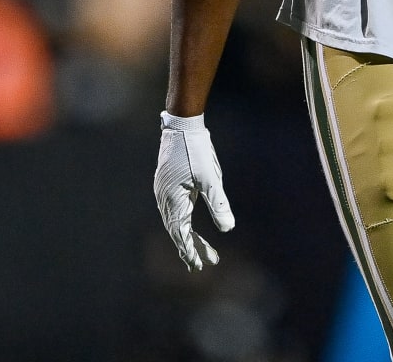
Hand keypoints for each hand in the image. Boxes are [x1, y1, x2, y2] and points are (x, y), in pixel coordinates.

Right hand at [154, 112, 234, 269]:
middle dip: (192, 247)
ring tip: (200, 251)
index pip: (180, 233)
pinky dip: (182, 223)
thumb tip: (228, 228)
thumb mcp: (211, 179)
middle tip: (208, 263)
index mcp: (173, 200)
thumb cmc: (197, 151)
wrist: (182, 125)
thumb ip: (218, 204)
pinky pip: (173, 210)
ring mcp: (164, 191)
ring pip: (174, 221)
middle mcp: (164, 198)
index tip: (199, 266)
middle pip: (177, 230)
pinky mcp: (167, 184)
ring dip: (187, 236)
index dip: (190, 251)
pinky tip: (189, 226)